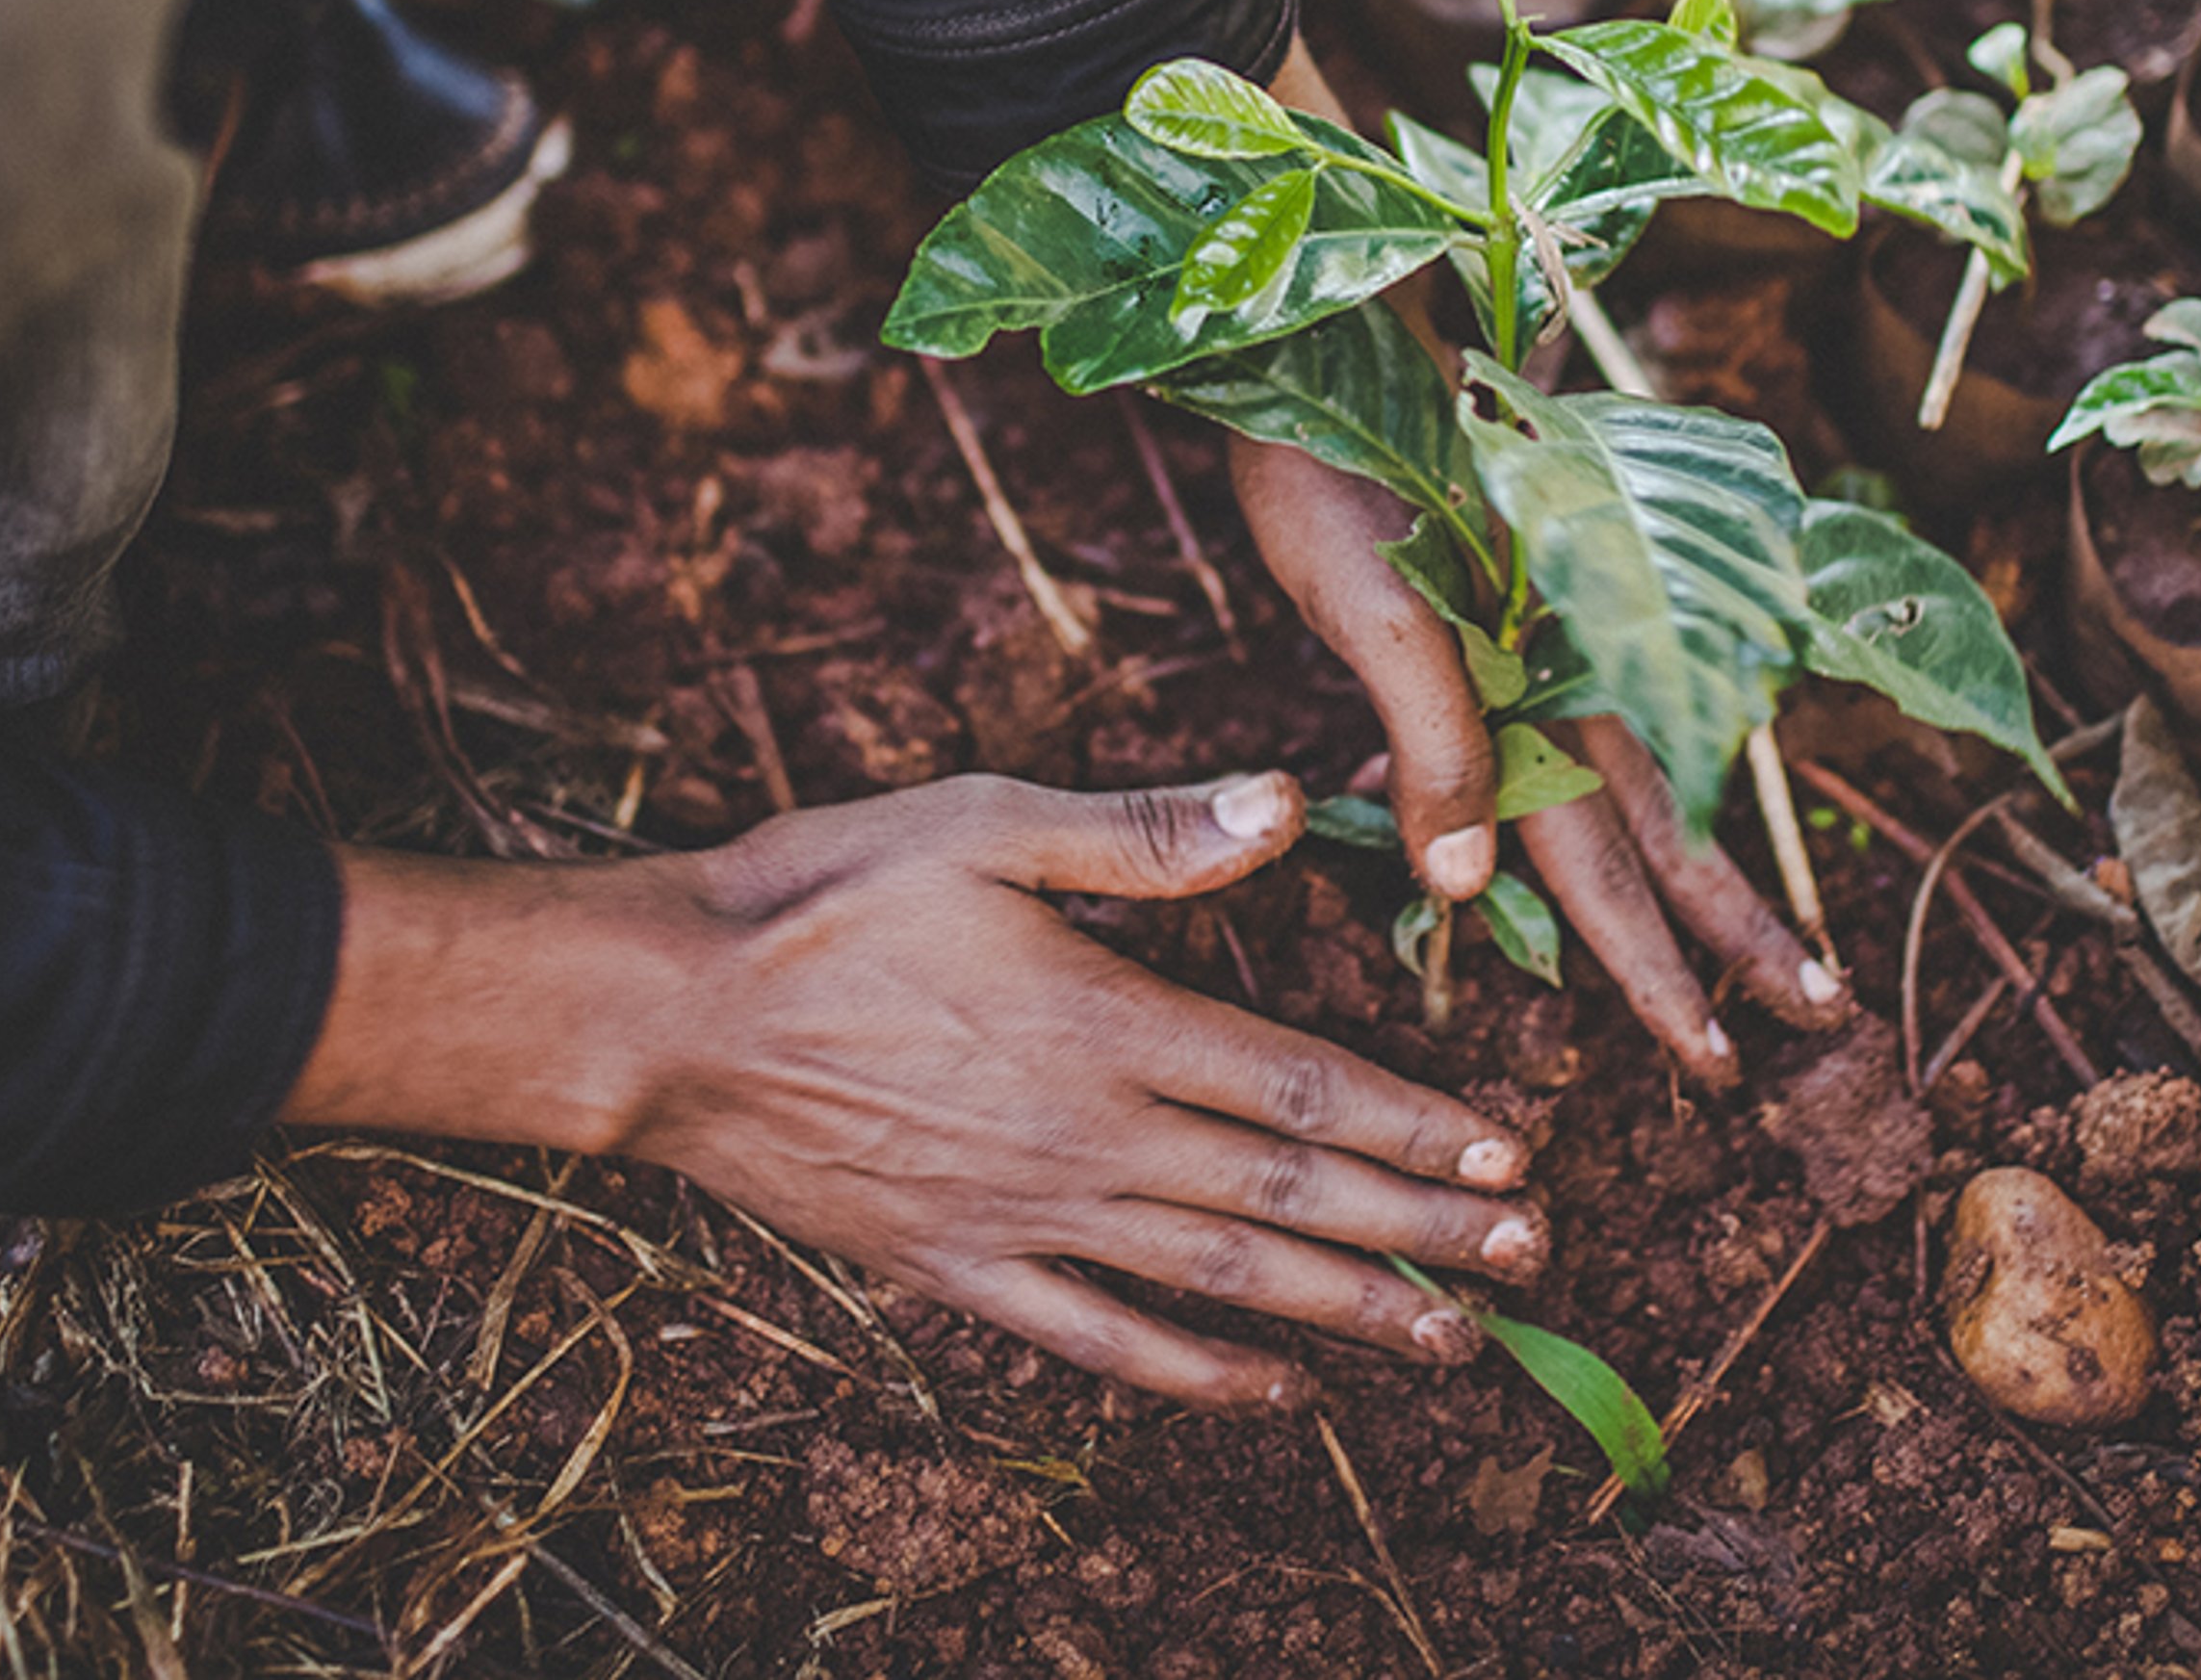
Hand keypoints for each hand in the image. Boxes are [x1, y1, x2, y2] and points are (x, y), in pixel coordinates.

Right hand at [285, 770, 1545, 1408]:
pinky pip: (1100, 1339)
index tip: (1511, 1155)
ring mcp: (1025, 1216)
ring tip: (1451, 1340)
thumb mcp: (983, 827)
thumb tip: (1284, 808)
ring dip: (1344, 1309)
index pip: (1298, 1083)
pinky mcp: (960, 1267)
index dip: (1413, 1125)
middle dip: (1420, 1231)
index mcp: (1106, 1024)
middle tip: (1531, 1260)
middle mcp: (1086, 1137)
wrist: (669, 1016)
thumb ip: (1142, 835)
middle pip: (1287, 1192)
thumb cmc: (825, 897)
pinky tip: (1273, 1393)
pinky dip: (1195, 1371)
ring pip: (1218, 1276)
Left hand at [1230, 428, 1855, 1090]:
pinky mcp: (1524, 613)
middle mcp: (1576, 667)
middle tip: (1813, 1020)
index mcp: (1548, 682)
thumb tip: (1469, 888)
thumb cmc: (1335, 471)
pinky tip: (1650, 827)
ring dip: (1702, 878)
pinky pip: (1595, 736)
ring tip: (1774, 951)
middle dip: (1730, 937)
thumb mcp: (1372, 608)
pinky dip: (1635, 800)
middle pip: (1664, 828)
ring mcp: (1561, 639)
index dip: (1660, 961)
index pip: (1613, 855)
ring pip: (1646, 787)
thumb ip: (1433, 736)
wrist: (1324, 340)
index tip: (1720, 1053)